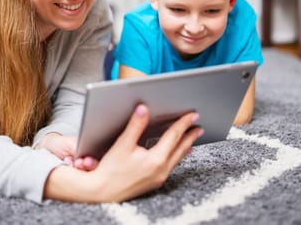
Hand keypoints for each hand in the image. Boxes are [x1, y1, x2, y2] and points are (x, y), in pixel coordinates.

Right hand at [43, 104, 202, 202]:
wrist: (102, 192)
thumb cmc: (110, 170)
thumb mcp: (123, 144)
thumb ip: (135, 125)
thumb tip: (143, 109)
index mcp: (155, 160)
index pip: (173, 136)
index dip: (183, 123)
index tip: (192, 115)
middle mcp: (161, 170)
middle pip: (180, 148)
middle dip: (189, 136)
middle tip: (198, 126)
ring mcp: (159, 178)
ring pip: (177, 159)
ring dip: (185, 146)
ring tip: (192, 139)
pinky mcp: (154, 183)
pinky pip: (171, 167)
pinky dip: (176, 157)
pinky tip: (176, 155)